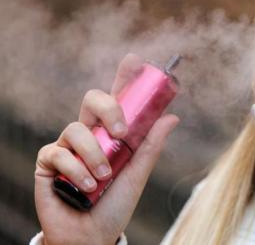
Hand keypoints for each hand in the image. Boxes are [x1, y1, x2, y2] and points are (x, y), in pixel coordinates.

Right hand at [34, 54, 179, 244]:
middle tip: (122, 133)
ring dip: (94, 154)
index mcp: (112, 133)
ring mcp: (67, 146)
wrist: (92, 235)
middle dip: (109, 108)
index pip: (118, 99)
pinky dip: (76, 170)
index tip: (136, 60)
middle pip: (93, 98)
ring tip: (104, 178)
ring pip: (76, 128)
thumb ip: (150, 145)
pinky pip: (58, 152)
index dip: (124, 77)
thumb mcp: (138, 174)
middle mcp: (90, 133)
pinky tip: (87, 186)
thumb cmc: (115, 204)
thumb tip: (172, 117)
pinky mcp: (48, 162)